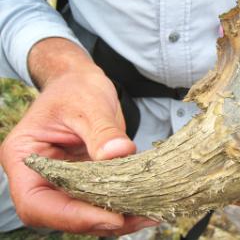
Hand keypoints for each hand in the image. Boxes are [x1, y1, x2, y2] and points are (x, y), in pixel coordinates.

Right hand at [0, 38, 156, 235]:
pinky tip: (145, 205)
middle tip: (139, 218)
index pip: (37, 202)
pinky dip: (121, 204)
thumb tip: (119, 152)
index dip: (72, 217)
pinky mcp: (85, 179)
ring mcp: (63, 179)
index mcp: (25, 156)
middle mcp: (40, 175)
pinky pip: (100, 199)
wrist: (82, 83)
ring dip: (116, 219)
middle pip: (62, 214)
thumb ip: (102, 130)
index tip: (111, 217)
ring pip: (84, 212)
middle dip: (100, 222)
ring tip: (148, 215)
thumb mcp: (88, 104)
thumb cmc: (76, 88)